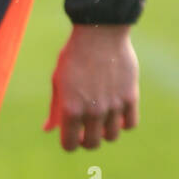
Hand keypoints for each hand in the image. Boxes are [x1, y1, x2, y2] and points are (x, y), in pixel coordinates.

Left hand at [44, 24, 138, 150]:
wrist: (99, 32)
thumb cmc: (74, 55)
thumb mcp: (58, 80)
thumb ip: (55, 107)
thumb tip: (48, 129)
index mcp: (70, 108)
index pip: (70, 145)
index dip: (69, 142)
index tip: (71, 135)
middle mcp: (92, 112)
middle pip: (92, 144)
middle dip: (86, 139)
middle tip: (86, 128)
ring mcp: (113, 106)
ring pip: (112, 137)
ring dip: (105, 131)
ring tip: (102, 117)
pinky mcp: (130, 98)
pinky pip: (130, 124)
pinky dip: (124, 122)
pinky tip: (117, 110)